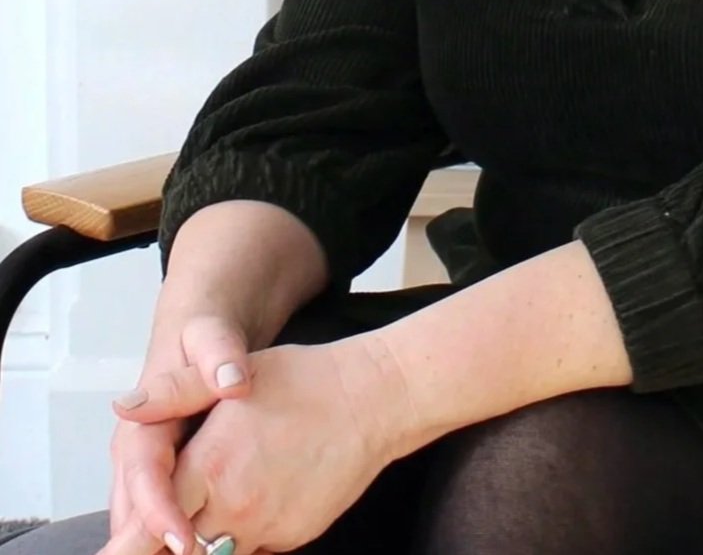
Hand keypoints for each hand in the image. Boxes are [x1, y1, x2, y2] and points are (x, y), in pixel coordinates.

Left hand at [102, 335, 418, 554]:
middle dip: (167, 541)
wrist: (372, 400)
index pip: (155, 523)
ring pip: (217, 552)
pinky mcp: (292, 538)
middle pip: (182, 548)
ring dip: (203, 539)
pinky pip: (251, 548)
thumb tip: (125, 406)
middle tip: (157, 532)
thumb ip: (174, 392)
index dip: (134, 539)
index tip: (117, 548)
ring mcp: (268, 528)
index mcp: (214, 465)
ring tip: (200, 517)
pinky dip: (239, 535)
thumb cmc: (305, 381)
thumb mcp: (236, 377)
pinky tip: (248, 501)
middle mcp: (237, 506)